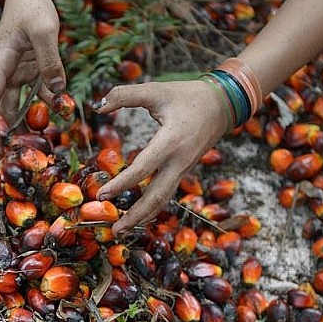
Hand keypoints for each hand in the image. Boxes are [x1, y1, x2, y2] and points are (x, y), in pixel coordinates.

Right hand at [0, 0, 65, 159]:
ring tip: (43, 137)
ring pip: (20, 101)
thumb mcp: (45, 31)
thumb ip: (51, 62)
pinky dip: (49, 100)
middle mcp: (4, 70)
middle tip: (2, 156)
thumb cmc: (33, 6)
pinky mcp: (31, 67)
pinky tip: (63, 108)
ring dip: (31, 117)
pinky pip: (38, 89)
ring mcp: (17, 69)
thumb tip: (58, 92)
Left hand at [94, 80, 228, 235]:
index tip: (102, 194)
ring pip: (163, 199)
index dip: (121, 183)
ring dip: (143, 216)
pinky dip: (152, 206)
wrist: (224, 104)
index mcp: (171, 141)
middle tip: (115, 231)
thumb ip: (125, 95)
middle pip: (156, 196)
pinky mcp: (184, 170)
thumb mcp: (156, 90)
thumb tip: (98, 106)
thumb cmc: (188, 96)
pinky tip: (137, 215)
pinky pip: (167, 193)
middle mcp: (179, 160)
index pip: (143, 168)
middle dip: (135, 215)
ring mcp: (183, 168)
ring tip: (122, 230)